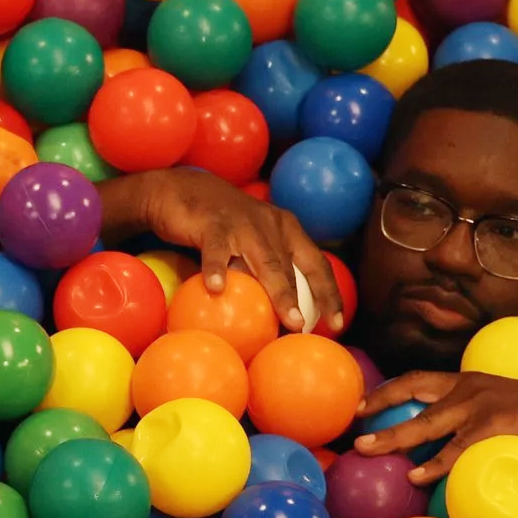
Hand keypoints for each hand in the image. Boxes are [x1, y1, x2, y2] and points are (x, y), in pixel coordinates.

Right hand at [114, 168, 343, 333]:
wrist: (180, 189)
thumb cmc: (221, 223)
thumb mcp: (251, 240)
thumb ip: (266, 268)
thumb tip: (280, 315)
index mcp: (285, 228)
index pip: (316, 263)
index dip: (329, 293)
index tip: (337, 323)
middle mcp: (270, 223)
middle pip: (291, 266)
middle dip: (303, 299)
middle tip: (305, 328)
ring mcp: (241, 223)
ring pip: (264, 260)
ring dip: (278, 290)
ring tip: (286, 318)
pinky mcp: (211, 223)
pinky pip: (216, 250)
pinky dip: (216, 269)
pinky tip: (216, 288)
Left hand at [352, 370, 517, 484]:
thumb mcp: (500, 409)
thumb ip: (472, 421)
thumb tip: (439, 446)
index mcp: (469, 382)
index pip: (418, 380)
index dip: (387, 391)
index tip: (360, 405)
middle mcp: (469, 388)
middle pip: (412, 392)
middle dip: (378, 406)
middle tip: (352, 425)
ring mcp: (481, 406)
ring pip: (426, 423)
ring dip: (394, 437)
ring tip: (367, 449)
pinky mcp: (495, 428)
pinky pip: (457, 449)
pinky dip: (434, 464)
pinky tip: (416, 475)